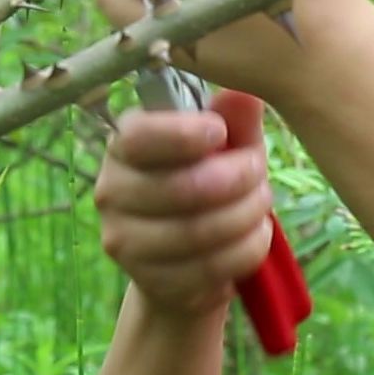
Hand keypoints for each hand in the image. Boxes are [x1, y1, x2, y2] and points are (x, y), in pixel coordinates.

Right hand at [93, 90, 276, 318]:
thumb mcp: (229, 146)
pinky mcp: (147, 280)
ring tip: (262, 208)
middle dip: (240, 180)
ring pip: (198, 231)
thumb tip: (244, 93)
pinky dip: (246, 251)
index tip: (220, 133)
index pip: (139, 137)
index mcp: (124, 146)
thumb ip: (235, 119)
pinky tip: (255, 237)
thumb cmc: (211, 182)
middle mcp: (112, 191)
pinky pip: (209, 267)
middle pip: (182, 187)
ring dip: (247, 217)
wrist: (193, 261)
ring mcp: (124, 240)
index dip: (185, 135)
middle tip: (261, 176)